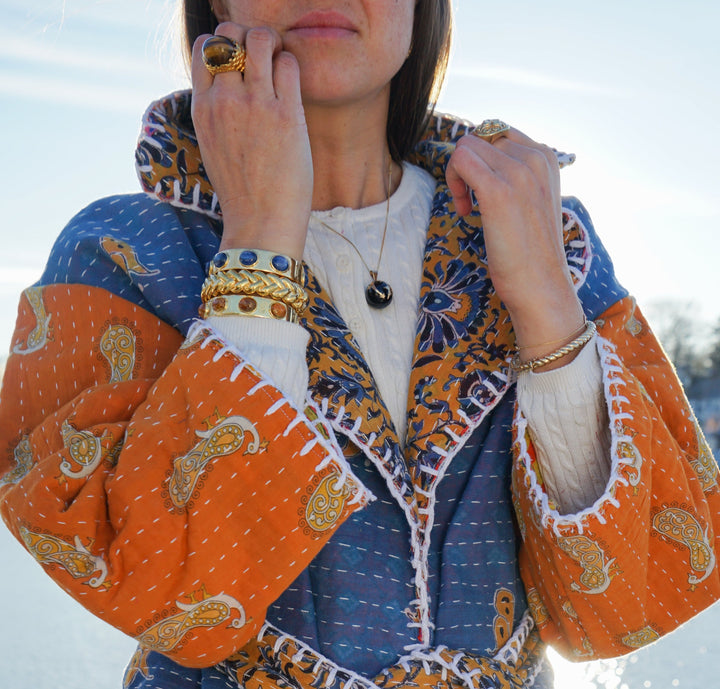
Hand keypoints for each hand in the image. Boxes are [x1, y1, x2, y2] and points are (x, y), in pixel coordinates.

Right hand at [191, 23, 312, 258]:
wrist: (260, 223)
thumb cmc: (242, 192)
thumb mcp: (214, 147)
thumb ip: (217, 112)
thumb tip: (228, 87)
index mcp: (202, 108)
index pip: (204, 47)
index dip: (225, 44)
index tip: (241, 62)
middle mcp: (223, 100)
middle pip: (230, 33)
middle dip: (249, 37)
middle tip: (264, 58)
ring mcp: (254, 105)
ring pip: (261, 39)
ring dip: (274, 45)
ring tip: (280, 67)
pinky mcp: (284, 114)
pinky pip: (288, 64)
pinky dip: (292, 65)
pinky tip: (293, 89)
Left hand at [446, 128, 584, 363]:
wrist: (541, 285)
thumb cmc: (532, 251)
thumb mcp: (531, 201)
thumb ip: (515, 176)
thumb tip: (478, 160)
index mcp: (546, 157)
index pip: (498, 132)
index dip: (481, 157)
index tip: (482, 189)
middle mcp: (535, 157)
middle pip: (479, 137)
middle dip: (466, 166)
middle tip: (469, 201)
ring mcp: (518, 172)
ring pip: (465, 146)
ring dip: (457, 174)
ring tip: (467, 206)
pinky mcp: (498, 191)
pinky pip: (459, 160)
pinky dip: (453, 182)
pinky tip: (465, 211)